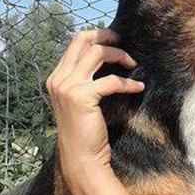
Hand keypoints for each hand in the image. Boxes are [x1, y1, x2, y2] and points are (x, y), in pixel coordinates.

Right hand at [46, 29, 144, 184]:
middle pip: (82, 40)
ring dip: (119, 55)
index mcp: (56, 78)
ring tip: (133, 63)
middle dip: (106, 35)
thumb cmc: (85, 132)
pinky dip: (128, 82)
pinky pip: (112, 80)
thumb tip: (105, 58)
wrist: (81, 159)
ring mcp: (67, 87)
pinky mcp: (82, 96)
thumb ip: (85, 79)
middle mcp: (58, 79)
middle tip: (123, 40)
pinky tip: (138, 87)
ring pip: (98, 53)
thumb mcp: (80, 100)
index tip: (114, 39)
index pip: (74, 43)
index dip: (96, 36)